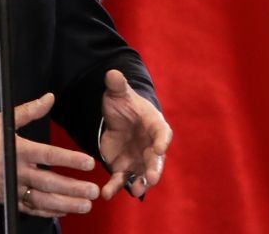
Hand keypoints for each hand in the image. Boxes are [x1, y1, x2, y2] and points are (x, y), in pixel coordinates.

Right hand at [0, 92, 99, 217]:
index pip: (50, 155)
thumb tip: (49, 98)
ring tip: (85, 206)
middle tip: (94, 191)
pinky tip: (63, 210)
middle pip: (51, 182)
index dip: (71, 159)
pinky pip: (30, 208)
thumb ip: (29, 110)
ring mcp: (13, 188)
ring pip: (43, 200)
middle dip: (74, 188)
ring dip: (66, 204)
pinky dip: (47, 211)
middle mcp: (19, 172)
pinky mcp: (7, 199)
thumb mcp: (2, 120)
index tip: (89, 163)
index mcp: (19, 150)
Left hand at [96, 69, 170, 199]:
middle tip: (152, 178)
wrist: (118, 119)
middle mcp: (150, 145)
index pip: (162, 133)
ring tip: (136, 190)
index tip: (161, 148)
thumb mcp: (118, 93)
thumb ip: (117, 85)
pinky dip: (115, 187)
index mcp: (154, 124)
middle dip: (154, 169)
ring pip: (142, 174)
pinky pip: (121, 180)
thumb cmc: (124, 104)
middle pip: (156, 159)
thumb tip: (112, 74)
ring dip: (140, 183)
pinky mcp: (124, 168)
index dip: (162, 141)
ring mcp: (138, 159)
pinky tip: (106, 194)